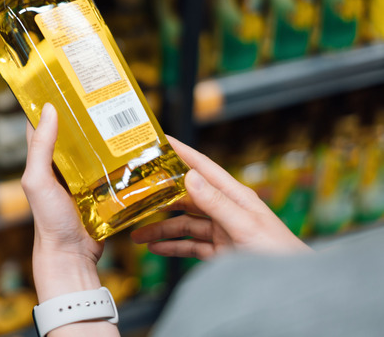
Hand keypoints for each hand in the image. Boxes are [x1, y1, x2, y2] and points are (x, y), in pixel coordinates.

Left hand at [22, 103, 117, 335]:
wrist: (72, 255)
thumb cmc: (49, 220)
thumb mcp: (37, 180)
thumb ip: (41, 148)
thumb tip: (48, 110)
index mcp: (43, 159)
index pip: (45, 123)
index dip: (52, 101)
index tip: (65, 79)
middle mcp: (63, 165)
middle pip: (75, 132)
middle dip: (87, 114)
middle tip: (102, 92)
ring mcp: (84, 176)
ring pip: (97, 147)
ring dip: (107, 134)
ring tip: (122, 112)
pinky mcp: (103, 188)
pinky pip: (113, 167)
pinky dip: (121, 156)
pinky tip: (133, 144)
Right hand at [131, 136, 311, 259]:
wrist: (291, 286)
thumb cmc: (279, 253)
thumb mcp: (244, 226)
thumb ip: (216, 203)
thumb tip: (189, 177)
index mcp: (235, 195)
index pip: (203, 167)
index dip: (181, 152)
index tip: (160, 140)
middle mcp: (226, 209)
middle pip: (186, 197)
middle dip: (160, 197)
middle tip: (135, 194)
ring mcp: (222, 230)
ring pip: (184, 224)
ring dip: (160, 228)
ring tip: (137, 235)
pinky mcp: (220, 250)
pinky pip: (190, 245)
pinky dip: (172, 247)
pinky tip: (156, 248)